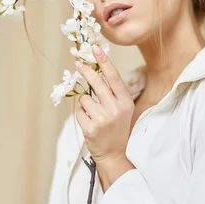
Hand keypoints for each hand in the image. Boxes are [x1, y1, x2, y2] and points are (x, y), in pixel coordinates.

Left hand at [75, 46, 134, 163]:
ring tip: (93, 115)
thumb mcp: (122, 110)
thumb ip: (112, 94)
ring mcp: (103, 119)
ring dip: (85, 104)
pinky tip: (90, 124)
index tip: (95, 49)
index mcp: (126, 102)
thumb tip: (96, 73)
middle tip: (78, 63)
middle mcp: (116, 109)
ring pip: (84, 98)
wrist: (115, 154)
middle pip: (97, 82)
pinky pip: (79, 112)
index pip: (114, 77)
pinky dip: (82, 116)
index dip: (104, 62)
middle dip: (86, 71)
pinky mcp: (91, 128)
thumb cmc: (117, 128)